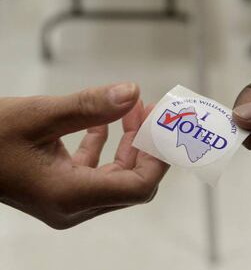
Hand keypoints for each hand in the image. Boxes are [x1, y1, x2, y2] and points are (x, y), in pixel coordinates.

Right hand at [0, 83, 167, 228]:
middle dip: (146, 146)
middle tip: (152, 113)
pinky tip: (105, 123)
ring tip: (133, 111)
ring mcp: (67, 201)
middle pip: (131, 182)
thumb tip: (131, 92)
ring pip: (116, 177)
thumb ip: (89, 106)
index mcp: (69, 195)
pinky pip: (95, 172)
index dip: (158, 159)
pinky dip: (105, 148)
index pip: (138, 187)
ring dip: (128, 145)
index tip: (165, 128)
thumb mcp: (38, 115)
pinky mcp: (61, 190)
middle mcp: (73, 206)